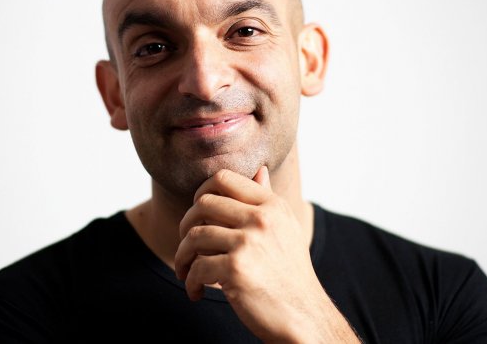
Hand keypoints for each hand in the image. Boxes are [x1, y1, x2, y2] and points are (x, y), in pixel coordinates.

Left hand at [174, 167, 360, 342]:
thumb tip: (259, 170)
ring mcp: (249, 243)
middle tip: (187, 246)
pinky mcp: (237, 269)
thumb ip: (267, 200)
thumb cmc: (289, 274)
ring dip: (183, 257)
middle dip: (186, 225)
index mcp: (272, 205)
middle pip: (203, 203)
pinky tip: (197, 291)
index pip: (223, 179)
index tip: (197, 215)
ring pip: (194, 236)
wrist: (303, 316)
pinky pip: (197, 267)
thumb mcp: (286, 229)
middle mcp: (262, 219)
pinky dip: (191, 282)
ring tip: (186, 272)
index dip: (201, 193)